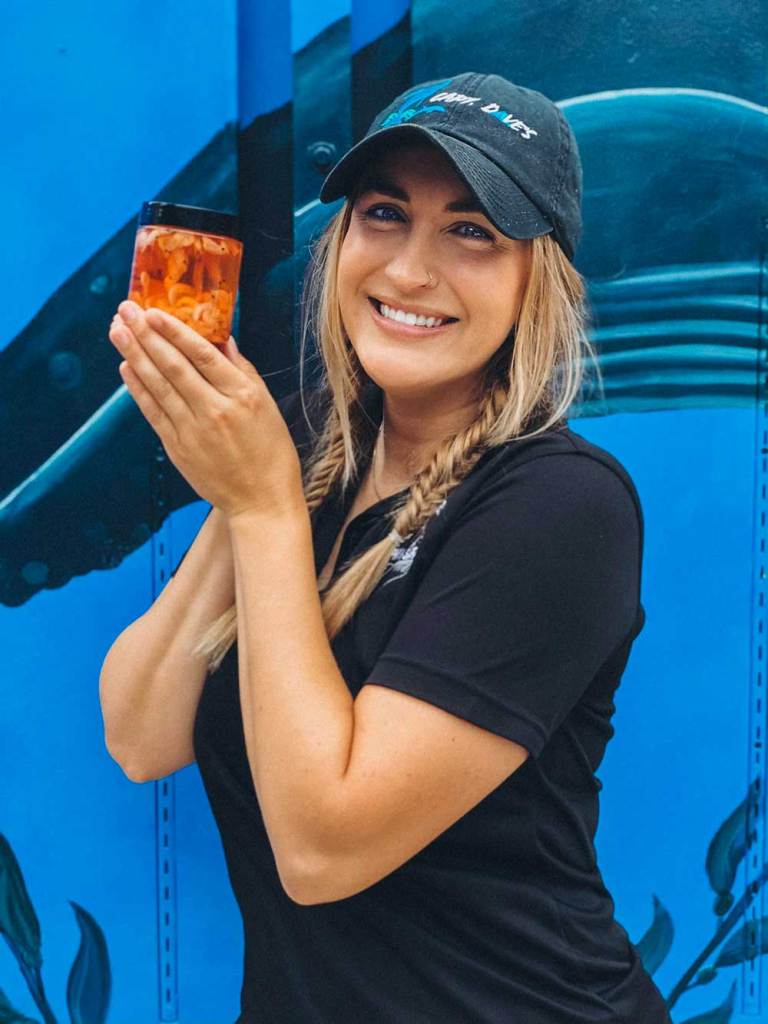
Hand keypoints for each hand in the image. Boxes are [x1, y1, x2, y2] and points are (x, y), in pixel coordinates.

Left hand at [109, 301, 304, 519]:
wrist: (261, 501)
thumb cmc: (272, 453)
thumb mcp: (268, 406)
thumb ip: (243, 371)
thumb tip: (222, 339)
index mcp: (242, 396)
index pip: (203, 355)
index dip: (175, 332)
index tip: (154, 311)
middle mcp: (215, 411)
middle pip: (173, 366)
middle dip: (146, 335)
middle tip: (125, 310)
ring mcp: (192, 431)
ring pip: (158, 386)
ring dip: (134, 356)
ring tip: (117, 331)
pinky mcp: (177, 449)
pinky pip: (153, 412)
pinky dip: (137, 389)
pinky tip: (126, 368)